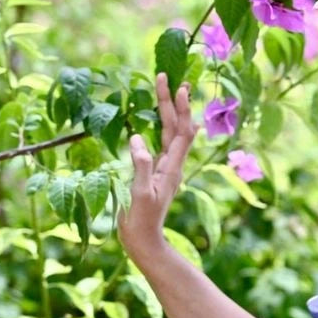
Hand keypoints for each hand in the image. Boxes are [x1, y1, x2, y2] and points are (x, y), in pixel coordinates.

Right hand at [117, 71, 195, 258]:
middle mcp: (172, 165)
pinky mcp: (157, 173)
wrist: (144, 241)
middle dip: (172, 102)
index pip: (180, 131)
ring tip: (169, 90)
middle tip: (167, 76)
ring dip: (170, 112)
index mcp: (171, 167)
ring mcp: (165, 169)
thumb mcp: (140, 193)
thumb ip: (140, 165)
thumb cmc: (142, 220)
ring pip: (170, 134)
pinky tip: (165, 123)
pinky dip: (164, 128)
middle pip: (175, 128)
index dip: (179, 108)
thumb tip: (137, 137)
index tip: (177, 86)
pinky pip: (163, 144)